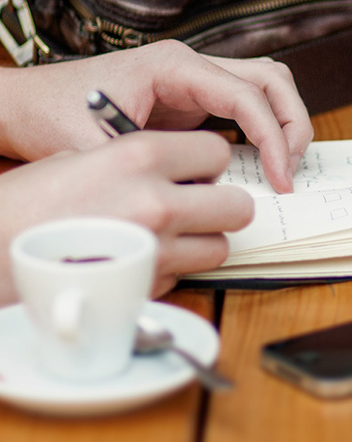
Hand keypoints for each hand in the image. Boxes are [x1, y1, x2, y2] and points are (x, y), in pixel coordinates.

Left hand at [0, 41, 312, 192]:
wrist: (26, 103)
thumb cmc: (53, 115)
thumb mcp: (96, 148)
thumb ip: (148, 169)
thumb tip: (198, 198)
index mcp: (174, 65)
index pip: (248, 94)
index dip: (274, 137)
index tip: (281, 177)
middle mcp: (192, 64)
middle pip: (272, 79)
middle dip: (292, 125)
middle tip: (291, 171)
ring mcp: (195, 78)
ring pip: (267, 85)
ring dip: (284, 122)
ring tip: (283, 166)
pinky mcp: (194, 97)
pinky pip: (246, 104)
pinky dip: (264, 129)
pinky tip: (259, 162)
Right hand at [0, 131, 251, 305]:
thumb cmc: (24, 206)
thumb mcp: (77, 158)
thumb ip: (134, 160)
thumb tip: (174, 167)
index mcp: (140, 156)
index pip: (218, 152)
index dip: (208, 164)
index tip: (197, 171)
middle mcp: (157, 201)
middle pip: (237, 206)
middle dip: (221, 207)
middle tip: (198, 207)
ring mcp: (155, 250)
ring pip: (219, 248)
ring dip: (200, 243)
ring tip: (166, 237)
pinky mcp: (146, 289)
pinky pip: (185, 277)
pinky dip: (171, 271)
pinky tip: (138, 260)